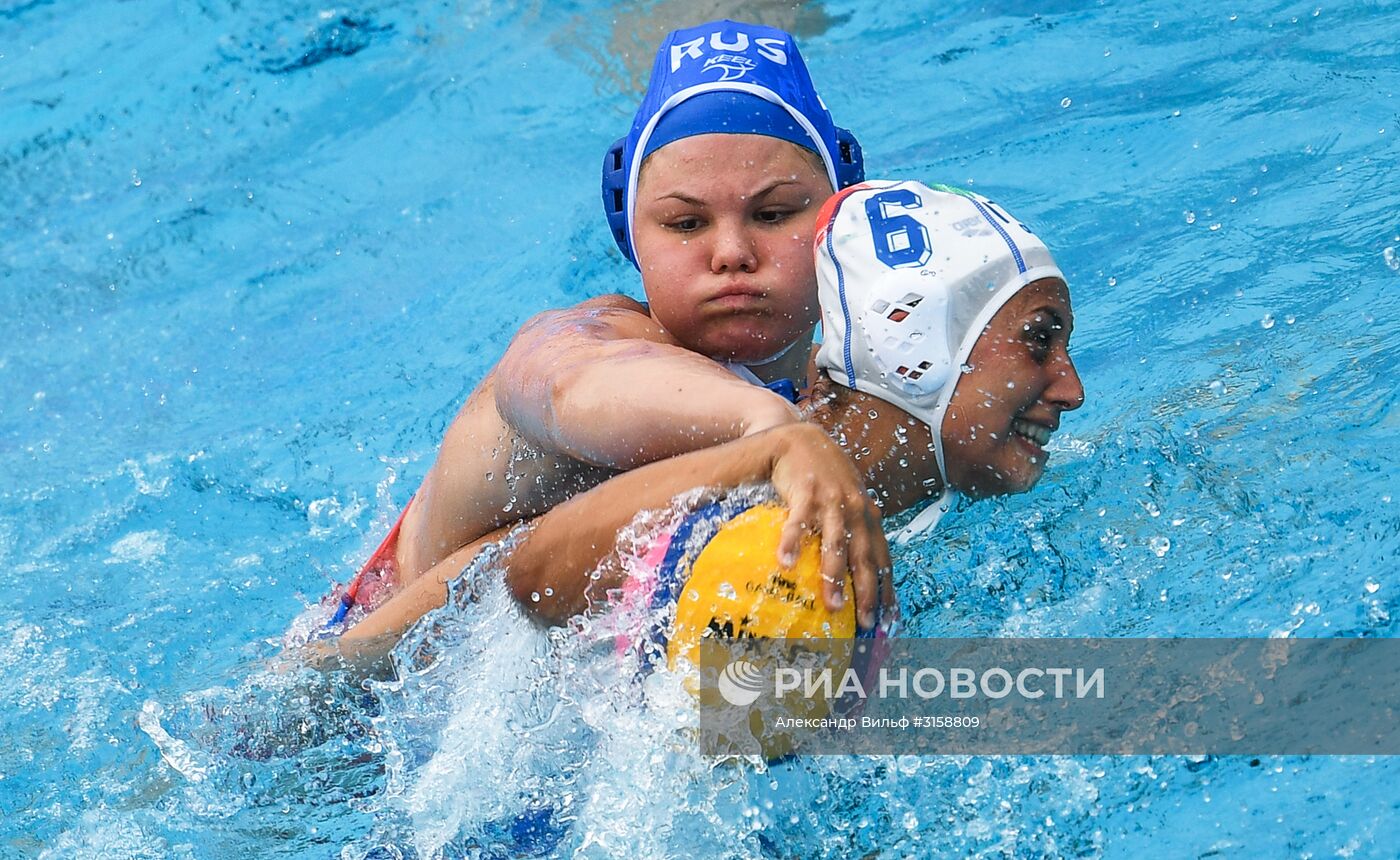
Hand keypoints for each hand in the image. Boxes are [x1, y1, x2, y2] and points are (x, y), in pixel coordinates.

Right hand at [766, 424, 891, 630]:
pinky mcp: (806, 491)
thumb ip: (855, 528)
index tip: (888, 620)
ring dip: (834, 575)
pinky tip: (788, 564)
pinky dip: (794, 542)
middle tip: (865, 622)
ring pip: (836, 542)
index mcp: (868, 516)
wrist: (802, 438)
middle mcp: (856, 509)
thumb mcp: (848, 500)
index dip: (886, 588)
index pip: (882, 558)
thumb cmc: (826, 476)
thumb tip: (858, 570)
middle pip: (863, 556)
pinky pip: (799, 521)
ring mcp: (832, 500)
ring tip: (833, 604)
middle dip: (866, 591)